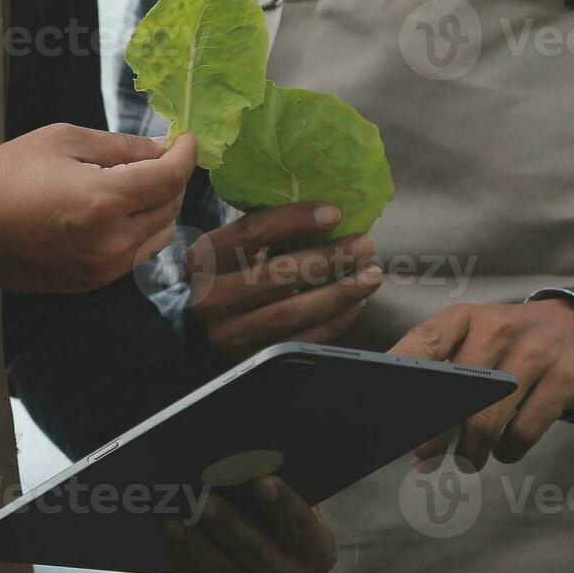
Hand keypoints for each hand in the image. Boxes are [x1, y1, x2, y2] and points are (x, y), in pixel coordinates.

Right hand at [0, 126, 196, 292]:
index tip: (186, 140)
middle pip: (171, 208)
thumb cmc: (6, 176)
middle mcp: (112, 242)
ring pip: (160, 236)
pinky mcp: (92, 283)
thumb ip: (120, 146)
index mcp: (105, 202)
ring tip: (138, 183)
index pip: (170, 179)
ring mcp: (103, 268)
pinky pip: (135, 255)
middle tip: (159, 156)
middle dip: (173, 178)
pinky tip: (117, 211)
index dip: (186, 154)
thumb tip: (161, 149)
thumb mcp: (63, 141)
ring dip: (160, 207)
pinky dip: (139, 231)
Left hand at [158, 476, 336, 572]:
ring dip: (193, 543)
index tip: (261, 481)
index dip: (283, 504)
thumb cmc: (274, 523)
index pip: (301, 525)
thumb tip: (239, 462)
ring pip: (223, 572)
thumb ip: (273, 491)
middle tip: (201, 500)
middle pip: (256, 550)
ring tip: (169, 518)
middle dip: (226, 524)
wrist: (270, 570)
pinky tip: (169, 538)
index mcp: (318, 552)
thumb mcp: (287, 509)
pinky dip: (184, 561)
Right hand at [187, 203, 382, 361]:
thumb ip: (263, 233)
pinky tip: (357, 302)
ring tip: (371, 274)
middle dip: (328, 259)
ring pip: (293, 312)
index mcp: (204, 259)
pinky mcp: (253, 359)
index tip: (335, 213)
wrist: (202, 331)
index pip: (251, 233)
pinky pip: (302, 341)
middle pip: (277, 275)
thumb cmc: (228, 275)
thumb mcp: (230, 249)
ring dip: (340, 292)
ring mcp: (230, 334)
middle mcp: (211, 298)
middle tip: (364, 245)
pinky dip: (335, 321)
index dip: (295, 220)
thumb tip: (328, 213)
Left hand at [389, 298, 573, 468]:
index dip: (399, 372)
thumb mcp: (476, 336)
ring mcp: (534, 353)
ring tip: (466, 462)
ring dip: (470, 452)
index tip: (381, 405)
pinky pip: (525, 430)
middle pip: (454, 393)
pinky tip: (504, 451)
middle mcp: (498, 330)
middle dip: (433, 435)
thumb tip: (402, 415)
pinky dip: (509, 451)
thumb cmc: (511, 344)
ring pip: (487, 419)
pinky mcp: (564, 379)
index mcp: (466, 318)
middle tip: (423, 459)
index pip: (424, 342)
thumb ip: (442, 363)